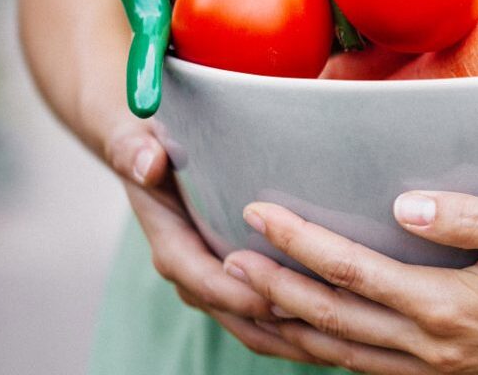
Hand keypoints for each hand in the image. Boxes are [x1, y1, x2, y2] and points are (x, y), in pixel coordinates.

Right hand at [104, 118, 325, 363]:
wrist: (148, 156)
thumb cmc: (151, 143)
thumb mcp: (137, 138)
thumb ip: (135, 150)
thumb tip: (147, 163)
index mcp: (171, 242)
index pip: (202, 280)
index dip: (239, 294)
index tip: (278, 300)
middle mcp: (192, 272)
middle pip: (235, 314)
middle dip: (278, 327)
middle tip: (328, 327)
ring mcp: (215, 282)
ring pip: (254, 325)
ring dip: (294, 337)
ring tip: (343, 339)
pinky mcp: (238, 281)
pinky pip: (267, 317)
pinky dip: (298, 329)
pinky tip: (340, 330)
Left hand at [223, 192, 477, 373]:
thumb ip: (475, 219)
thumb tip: (405, 202)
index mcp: (451, 308)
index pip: (354, 273)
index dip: (301, 243)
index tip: (259, 211)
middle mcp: (434, 349)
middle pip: (332, 321)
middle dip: (273, 289)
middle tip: (223, 260)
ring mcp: (437, 371)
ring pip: (341, 356)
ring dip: (287, 328)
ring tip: (243, 299)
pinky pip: (367, 370)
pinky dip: (324, 352)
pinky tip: (306, 333)